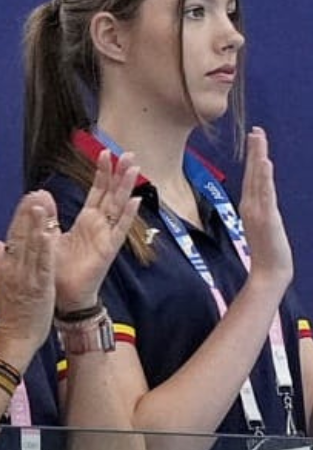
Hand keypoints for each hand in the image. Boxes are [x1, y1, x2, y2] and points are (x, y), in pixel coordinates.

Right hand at [0, 192, 58, 365]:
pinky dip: (44, 247)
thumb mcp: (3, 284)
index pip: (15, 236)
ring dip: (37, 223)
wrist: (8, 341)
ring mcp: (24, 277)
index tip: (31, 199)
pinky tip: (49, 233)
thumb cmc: (8, 314)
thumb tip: (2, 246)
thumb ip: (4, 262)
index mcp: (5, 266)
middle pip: (20, 235)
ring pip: (31, 245)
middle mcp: (12, 268)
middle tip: (36, 193)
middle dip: (28, 213)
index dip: (23, 217)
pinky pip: (42, 264)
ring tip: (42, 203)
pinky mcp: (37, 288)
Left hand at [56, 149, 141, 311]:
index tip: (105, 152)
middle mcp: (100, 225)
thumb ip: (48, 216)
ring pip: (119, 206)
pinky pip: (120, 229)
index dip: (102, 173)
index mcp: (87, 221)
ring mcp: (107, 236)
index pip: (97, 191)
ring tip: (134, 167)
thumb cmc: (60, 269)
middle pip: (112, 194)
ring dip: (126, 187)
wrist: (66, 296)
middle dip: (119, 173)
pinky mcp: (109, 249)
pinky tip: (135, 200)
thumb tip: (41, 193)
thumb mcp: (48, 236)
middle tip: (128, 153)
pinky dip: (127, 215)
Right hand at [239, 127, 292, 285]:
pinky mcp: (267, 218)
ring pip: (257, 179)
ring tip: (259, 138)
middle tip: (257, 130)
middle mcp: (251, 206)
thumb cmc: (268, 253)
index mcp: (250, 206)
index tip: (256, 137)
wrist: (268, 274)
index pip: (252, 177)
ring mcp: (257, 211)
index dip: (254, 157)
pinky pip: (265, 194)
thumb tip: (264, 201)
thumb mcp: (265, 226)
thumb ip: (263, 212)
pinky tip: (266, 163)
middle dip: (255, 151)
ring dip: (258, 157)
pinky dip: (265, 178)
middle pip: (252, 173)